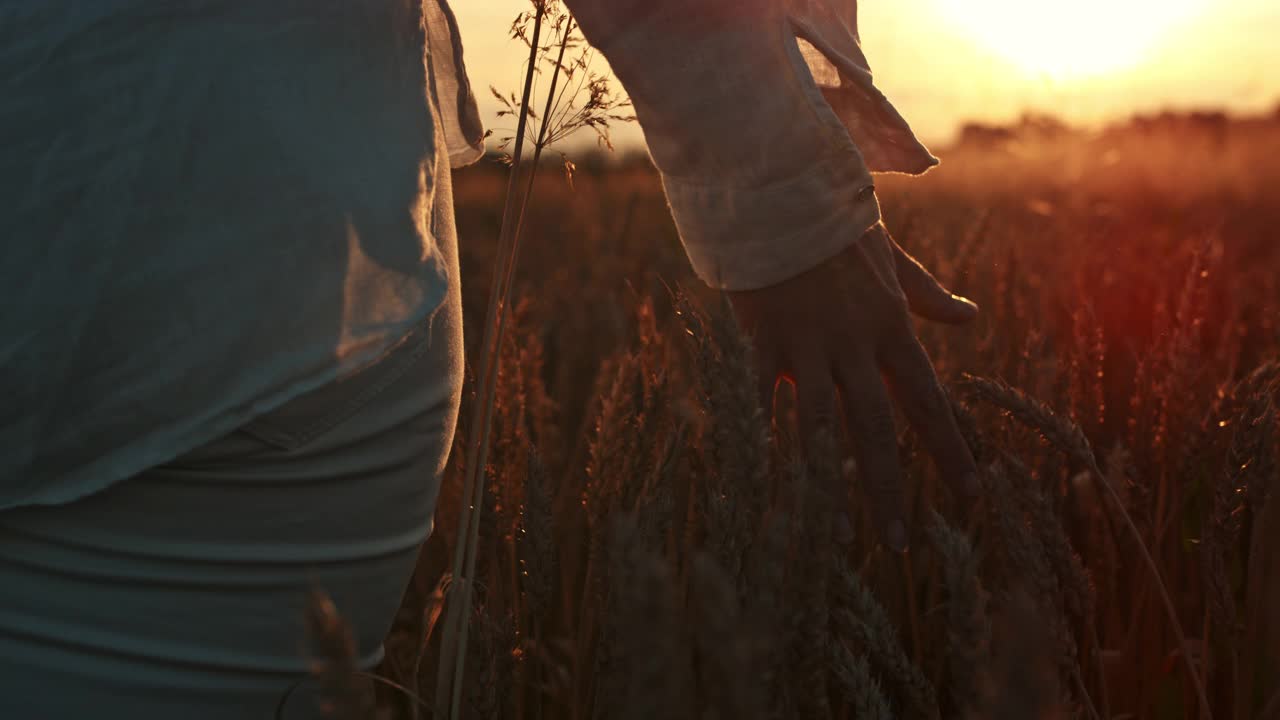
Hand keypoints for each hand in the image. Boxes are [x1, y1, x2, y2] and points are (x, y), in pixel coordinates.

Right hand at [726, 221, 979, 551]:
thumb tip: (970, 317)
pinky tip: (755, 484)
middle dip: (891, 487)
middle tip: (904, 544)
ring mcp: (807, 344)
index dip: (950, 451)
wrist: (780, 181)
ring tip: (838, 536)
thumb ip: (925, 294)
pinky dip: (755, 439)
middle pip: (879, 428)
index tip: (972, 495)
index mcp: (889, 327)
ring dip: (829, 483)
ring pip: (822, 425)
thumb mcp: (890, 255)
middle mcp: (855, 343)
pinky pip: (757, 399)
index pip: (927, 400)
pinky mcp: (762, 338)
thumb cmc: (832, 217)